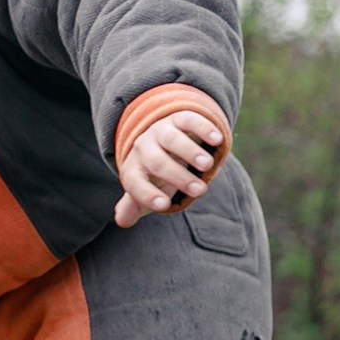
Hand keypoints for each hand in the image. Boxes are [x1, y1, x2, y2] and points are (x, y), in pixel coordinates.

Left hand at [113, 113, 223, 228]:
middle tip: (200, 191)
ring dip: (190, 152)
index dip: (147, 195)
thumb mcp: (145, 190)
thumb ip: (134, 206)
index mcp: (133, 169)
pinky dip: (203, 128)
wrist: (162, 140)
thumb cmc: (155, 175)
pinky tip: (217, 140)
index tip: (164, 205)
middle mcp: (143, 148)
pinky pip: (189, 120)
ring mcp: (160, 131)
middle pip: (157, 162)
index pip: (135, 183)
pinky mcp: (179, 118)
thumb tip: (122, 221)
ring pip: (172, 139)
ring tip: (208, 166)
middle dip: (178, 176)